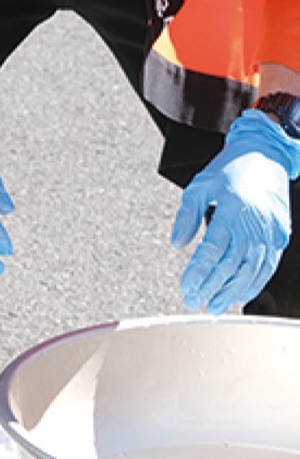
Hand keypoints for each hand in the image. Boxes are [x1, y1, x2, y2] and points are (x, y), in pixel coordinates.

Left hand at [171, 109, 299, 312]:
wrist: (267, 153)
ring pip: (252, 269)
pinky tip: (240, 294)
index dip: (199, 272)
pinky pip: (268, 264)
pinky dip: (254, 282)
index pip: (213, 249)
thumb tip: (177, 245)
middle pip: (232, 264)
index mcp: (234, 208)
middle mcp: (255, 221)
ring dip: (232, 291)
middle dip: (212, 287)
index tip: (186, 287)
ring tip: (214, 305)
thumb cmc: (230, 167)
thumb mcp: (200, 185)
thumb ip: (187, 215)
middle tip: (195, 301)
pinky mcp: (280, 234)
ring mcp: (271, 229)